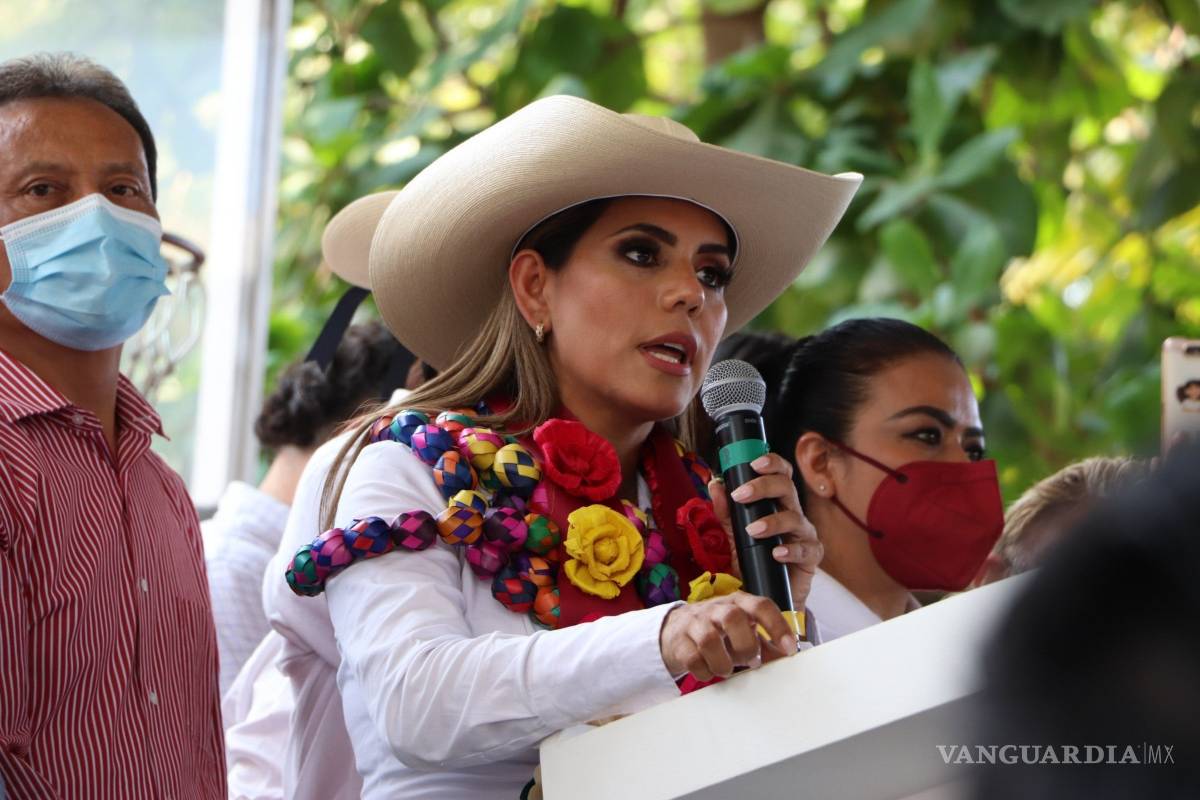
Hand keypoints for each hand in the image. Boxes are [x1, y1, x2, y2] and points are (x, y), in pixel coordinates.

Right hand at [659, 592, 797, 680]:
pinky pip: (693, 660)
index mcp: (738, 603)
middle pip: (733, 617)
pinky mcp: (679, 642)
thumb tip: (786, 656)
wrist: (674, 628)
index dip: (777, 626)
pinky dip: (705, 672)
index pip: (760, 606)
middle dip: (746, 645)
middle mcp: (716, 608)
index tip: (789, 648)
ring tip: (726, 669)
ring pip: (709, 640)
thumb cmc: (716, 629)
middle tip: (750, 660)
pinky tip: (709, 671)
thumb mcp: (741, 631)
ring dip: (723, 663)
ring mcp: (695, 623)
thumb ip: (764, 644)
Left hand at [709, 453, 822, 610]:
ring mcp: (804, 534)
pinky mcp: (811, 556)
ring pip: (794, 518)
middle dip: (763, 486)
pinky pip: (805, 549)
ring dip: (772, 522)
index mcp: (777, 503)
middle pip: (787, 488)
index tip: (754, 463)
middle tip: (740, 495)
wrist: (766, 591)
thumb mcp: (734, 534)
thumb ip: (725, 511)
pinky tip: (776, 554)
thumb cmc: (755, 559)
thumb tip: (715, 484)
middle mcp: (793, 513)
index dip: (772, 463)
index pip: (781, 475)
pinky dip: (790, 550)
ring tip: (752, 530)